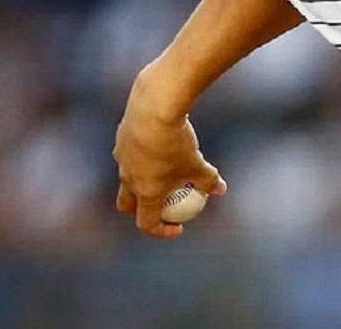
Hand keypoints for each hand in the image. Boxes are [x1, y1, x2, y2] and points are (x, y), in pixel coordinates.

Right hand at [113, 73, 225, 238]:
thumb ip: (209, 180)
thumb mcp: (199, 165)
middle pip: (128, 204)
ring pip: (128, 175)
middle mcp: (127, 179)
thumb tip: (220, 189)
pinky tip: (161, 141)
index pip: (146, 222)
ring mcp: (121, 159)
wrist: (154, 110)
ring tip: (166, 168)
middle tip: (160, 205)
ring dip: (143, 179)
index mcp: (146, 192)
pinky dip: (143, 154)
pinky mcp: (121, 139)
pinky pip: (131, 153)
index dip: (161, 229)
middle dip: (141, 209)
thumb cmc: (177, 143)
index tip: (177, 226)